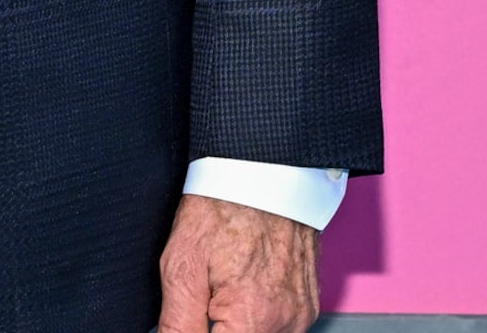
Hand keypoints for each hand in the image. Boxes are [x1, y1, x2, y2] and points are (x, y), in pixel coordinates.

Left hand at [157, 196, 317, 332]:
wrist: (264, 169)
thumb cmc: (222, 206)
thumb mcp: (181, 265)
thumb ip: (177, 325)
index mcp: (253, 318)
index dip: (197, 331)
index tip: (193, 313)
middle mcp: (286, 322)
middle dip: (218, 326)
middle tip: (208, 294)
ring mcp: (302, 314)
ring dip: (237, 323)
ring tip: (226, 283)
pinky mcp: (309, 305)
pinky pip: (278, 325)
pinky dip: (257, 313)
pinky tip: (244, 283)